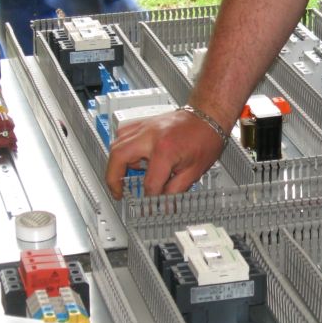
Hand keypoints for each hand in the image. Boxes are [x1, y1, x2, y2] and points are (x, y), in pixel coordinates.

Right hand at [105, 109, 224, 198]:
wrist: (208, 116)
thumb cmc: (205, 138)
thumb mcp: (194, 170)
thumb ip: (176, 189)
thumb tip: (165, 203)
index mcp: (165, 150)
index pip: (150, 182)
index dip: (150, 198)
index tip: (150, 206)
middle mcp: (150, 136)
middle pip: (119, 157)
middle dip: (113, 179)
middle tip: (117, 193)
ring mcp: (144, 127)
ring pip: (116, 144)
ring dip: (115, 164)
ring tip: (121, 178)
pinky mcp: (143, 123)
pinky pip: (122, 134)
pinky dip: (120, 148)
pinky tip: (128, 157)